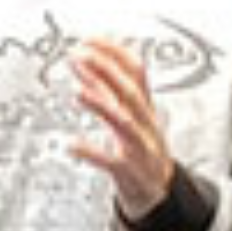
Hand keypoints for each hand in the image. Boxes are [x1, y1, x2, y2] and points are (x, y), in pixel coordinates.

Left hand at [69, 38, 175, 221]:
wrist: (159, 191)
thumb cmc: (140, 149)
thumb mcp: (124, 115)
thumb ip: (103, 90)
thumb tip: (82, 63)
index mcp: (143, 107)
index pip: (136, 73)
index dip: (115, 54)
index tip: (90, 39)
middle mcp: (144, 123)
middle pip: (130, 93)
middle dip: (107, 72)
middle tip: (80, 56)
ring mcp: (140, 147)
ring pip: (125, 124)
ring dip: (102, 106)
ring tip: (78, 93)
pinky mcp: (130, 171)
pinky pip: (112, 162)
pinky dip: (92, 153)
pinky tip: (72, 145)